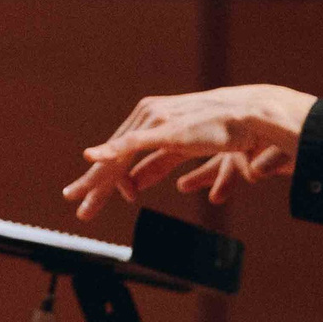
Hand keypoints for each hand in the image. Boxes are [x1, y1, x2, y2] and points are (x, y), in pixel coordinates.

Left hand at [63, 85, 317, 219]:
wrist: (246, 117)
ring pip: (119, 156)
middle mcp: (146, 119)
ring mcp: (154, 121)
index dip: (105, 182)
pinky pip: (133, 142)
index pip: (119, 155)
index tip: (90, 201)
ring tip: (83, 199)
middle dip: (93, 185)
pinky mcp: (164, 128)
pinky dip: (112, 150)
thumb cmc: (219, 132)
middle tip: (76, 204)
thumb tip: (133, 185)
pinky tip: (94, 158)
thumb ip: (155, 166)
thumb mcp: (179, 153)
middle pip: (114, 157)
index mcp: (149, 122)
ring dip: (99, 180)